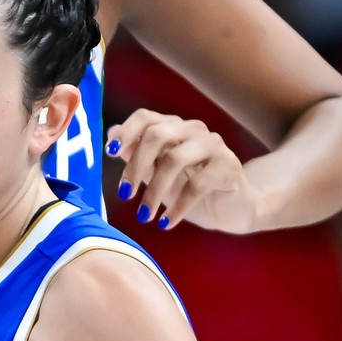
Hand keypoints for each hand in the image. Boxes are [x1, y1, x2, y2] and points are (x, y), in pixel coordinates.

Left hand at [108, 112, 257, 233]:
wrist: (231, 209)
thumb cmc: (190, 189)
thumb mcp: (157, 174)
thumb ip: (136, 155)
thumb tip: (111, 136)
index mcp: (173, 128)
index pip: (145, 117)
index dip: (126, 132)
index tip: (110, 153)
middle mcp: (193, 130)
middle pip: (157, 135)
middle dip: (135, 166)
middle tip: (124, 195)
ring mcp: (213, 146)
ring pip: (175, 159)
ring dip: (154, 191)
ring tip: (144, 216)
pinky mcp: (228, 166)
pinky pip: (197, 184)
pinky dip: (177, 207)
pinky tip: (166, 223)